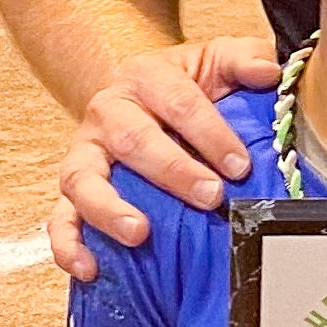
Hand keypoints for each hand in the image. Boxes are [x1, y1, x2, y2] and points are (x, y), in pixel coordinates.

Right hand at [50, 36, 280, 279]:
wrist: (142, 92)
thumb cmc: (187, 83)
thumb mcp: (217, 60)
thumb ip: (244, 58)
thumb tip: (266, 73)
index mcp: (146, 76)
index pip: (180, 103)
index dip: (211, 135)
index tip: (241, 166)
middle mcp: (107, 112)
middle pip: (134, 141)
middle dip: (174, 172)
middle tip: (211, 198)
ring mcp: (84, 152)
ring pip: (83, 180)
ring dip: (110, 210)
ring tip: (140, 234)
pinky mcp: (71, 189)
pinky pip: (59, 219)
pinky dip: (67, 245)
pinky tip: (89, 268)